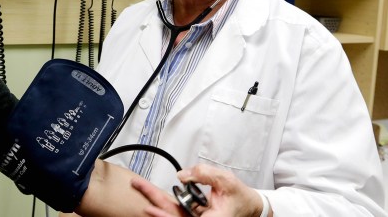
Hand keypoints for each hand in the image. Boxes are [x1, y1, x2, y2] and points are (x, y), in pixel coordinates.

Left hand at [131, 164, 267, 216]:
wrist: (249, 206)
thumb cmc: (240, 196)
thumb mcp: (225, 180)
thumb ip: (204, 174)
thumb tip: (181, 175)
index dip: (164, 215)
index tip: (150, 207)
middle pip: (173, 215)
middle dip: (154, 203)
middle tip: (138, 185)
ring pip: (173, 214)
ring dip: (157, 202)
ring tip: (140, 186)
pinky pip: (177, 212)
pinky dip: (165, 204)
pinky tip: (152, 194)